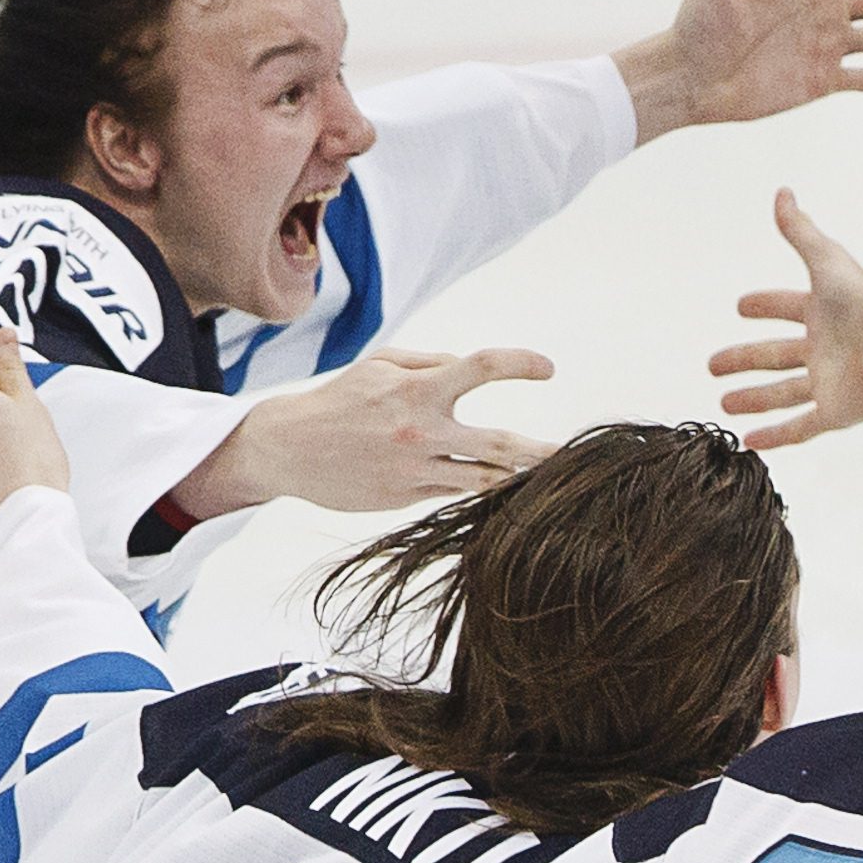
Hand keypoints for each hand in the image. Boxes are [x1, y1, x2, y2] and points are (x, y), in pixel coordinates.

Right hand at [177, 345, 553, 520]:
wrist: (287, 449)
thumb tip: (471, 371)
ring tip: (550, 479)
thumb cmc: (339, 400)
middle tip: (575, 454)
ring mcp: (415, 471)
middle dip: (542, 452)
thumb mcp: (380, 365)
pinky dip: (480, 489)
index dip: (521, 365)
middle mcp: (421, 433)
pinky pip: (454, 492)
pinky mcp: (406, 498)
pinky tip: (504, 490)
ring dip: (519, 479)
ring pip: (483, 480)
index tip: (548, 369)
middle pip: (500, 446)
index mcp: (415, 390)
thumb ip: (431, 364)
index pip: (481, 369)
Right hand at [709, 193, 862, 450]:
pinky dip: (775, 437)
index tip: (740, 307)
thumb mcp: (825, 261)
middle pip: (777, 356)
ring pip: (784, 394)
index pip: (787, 307)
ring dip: (754, 399)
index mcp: (824, 312)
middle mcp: (826, 348)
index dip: (764, 306)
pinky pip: (801, 428)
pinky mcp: (837, 412)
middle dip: (745, 360)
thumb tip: (782, 192)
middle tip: (713, 365)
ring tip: (723, 404)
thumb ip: (800, 231)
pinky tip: (748, 442)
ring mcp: (830, 382)